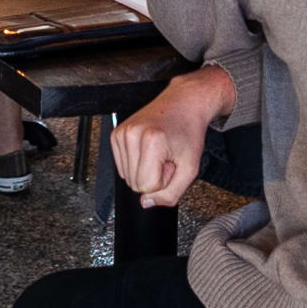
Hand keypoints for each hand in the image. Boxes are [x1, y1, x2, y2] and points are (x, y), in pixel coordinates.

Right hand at [107, 67, 234, 208]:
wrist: (184, 103)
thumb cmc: (189, 132)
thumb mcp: (190, 168)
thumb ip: (171, 193)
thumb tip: (146, 203)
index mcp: (152, 141)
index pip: (147, 187)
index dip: (163, 182)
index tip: (172, 164)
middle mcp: (132, 135)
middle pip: (135, 183)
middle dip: (153, 177)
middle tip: (166, 157)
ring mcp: (122, 133)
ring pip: (126, 177)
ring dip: (144, 170)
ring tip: (158, 152)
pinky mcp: (116, 134)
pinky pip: (121, 166)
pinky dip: (135, 163)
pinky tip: (148, 148)